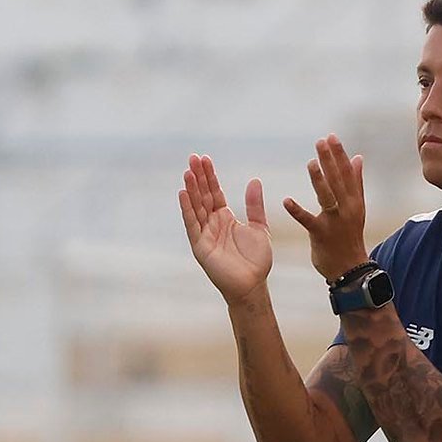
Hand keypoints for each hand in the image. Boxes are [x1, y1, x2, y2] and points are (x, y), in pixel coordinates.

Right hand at [179, 154, 272, 304]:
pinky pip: (192, 225)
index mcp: (224, 218)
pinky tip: (183, 193)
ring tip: (188, 171)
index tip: (204, 158)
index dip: (210, 176)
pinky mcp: (200, 246)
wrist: (253, 284)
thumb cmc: (256, 260)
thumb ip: (254, 205)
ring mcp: (204, 234)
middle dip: (198, 177)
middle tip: (192, 157)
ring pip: (196, 207)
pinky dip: (187, 209)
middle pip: (203, 195)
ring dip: (191, 189)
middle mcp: (212, 224)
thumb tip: (254, 180)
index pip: (214, 192)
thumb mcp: (259, 227)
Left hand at [283, 135, 370, 283]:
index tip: (332, 137)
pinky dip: (297, 211)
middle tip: (321, 141)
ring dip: (319, 179)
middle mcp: (347, 209)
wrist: (350, 270)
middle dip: (330, 161)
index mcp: (354, 201)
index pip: (347, 174)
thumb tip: (358, 157)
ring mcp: (335, 222)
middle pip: (338, 181)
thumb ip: (356, 183)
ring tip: (310, 163)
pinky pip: (308, 221)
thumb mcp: (356, 209)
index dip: (340, 155)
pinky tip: (286, 201)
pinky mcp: (321, 235)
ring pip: (327, 197)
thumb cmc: (349, 237)